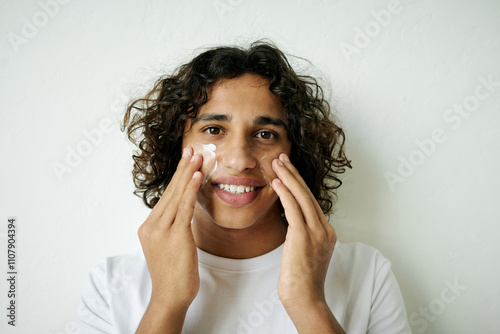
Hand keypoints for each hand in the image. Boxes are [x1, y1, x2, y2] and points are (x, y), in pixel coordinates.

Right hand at [137, 146, 202, 309]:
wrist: (170, 295)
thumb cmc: (173, 273)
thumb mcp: (168, 246)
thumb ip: (172, 227)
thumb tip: (184, 212)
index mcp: (149, 226)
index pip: (166, 196)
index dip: (178, 177)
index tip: (186, 160)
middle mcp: (152, 225)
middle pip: (170, 191)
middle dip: (183, 168)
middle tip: (192, 149)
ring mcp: (161, 230)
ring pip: (177, 195)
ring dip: (189, 173)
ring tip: (198, 156)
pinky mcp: (175, 236)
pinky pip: (184, 208)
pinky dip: (191, 190)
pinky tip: (197, 176)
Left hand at [272, 153, 336, 311]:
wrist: (305, 297)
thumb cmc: (302, 280)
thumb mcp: (306, 252)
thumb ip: (303, 235)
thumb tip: (292, 224)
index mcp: (327, 232)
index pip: (311, 202)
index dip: (299, 184)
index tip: (288, 171)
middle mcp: (325, 229)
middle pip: (308, 194)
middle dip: (294, 174)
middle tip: (282, 158)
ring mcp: (316, 232)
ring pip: (302, 197)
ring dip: (289, 177)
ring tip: (277, 163)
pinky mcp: (304, 236)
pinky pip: (293, 208)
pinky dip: (285, 192)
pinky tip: (277, 182)